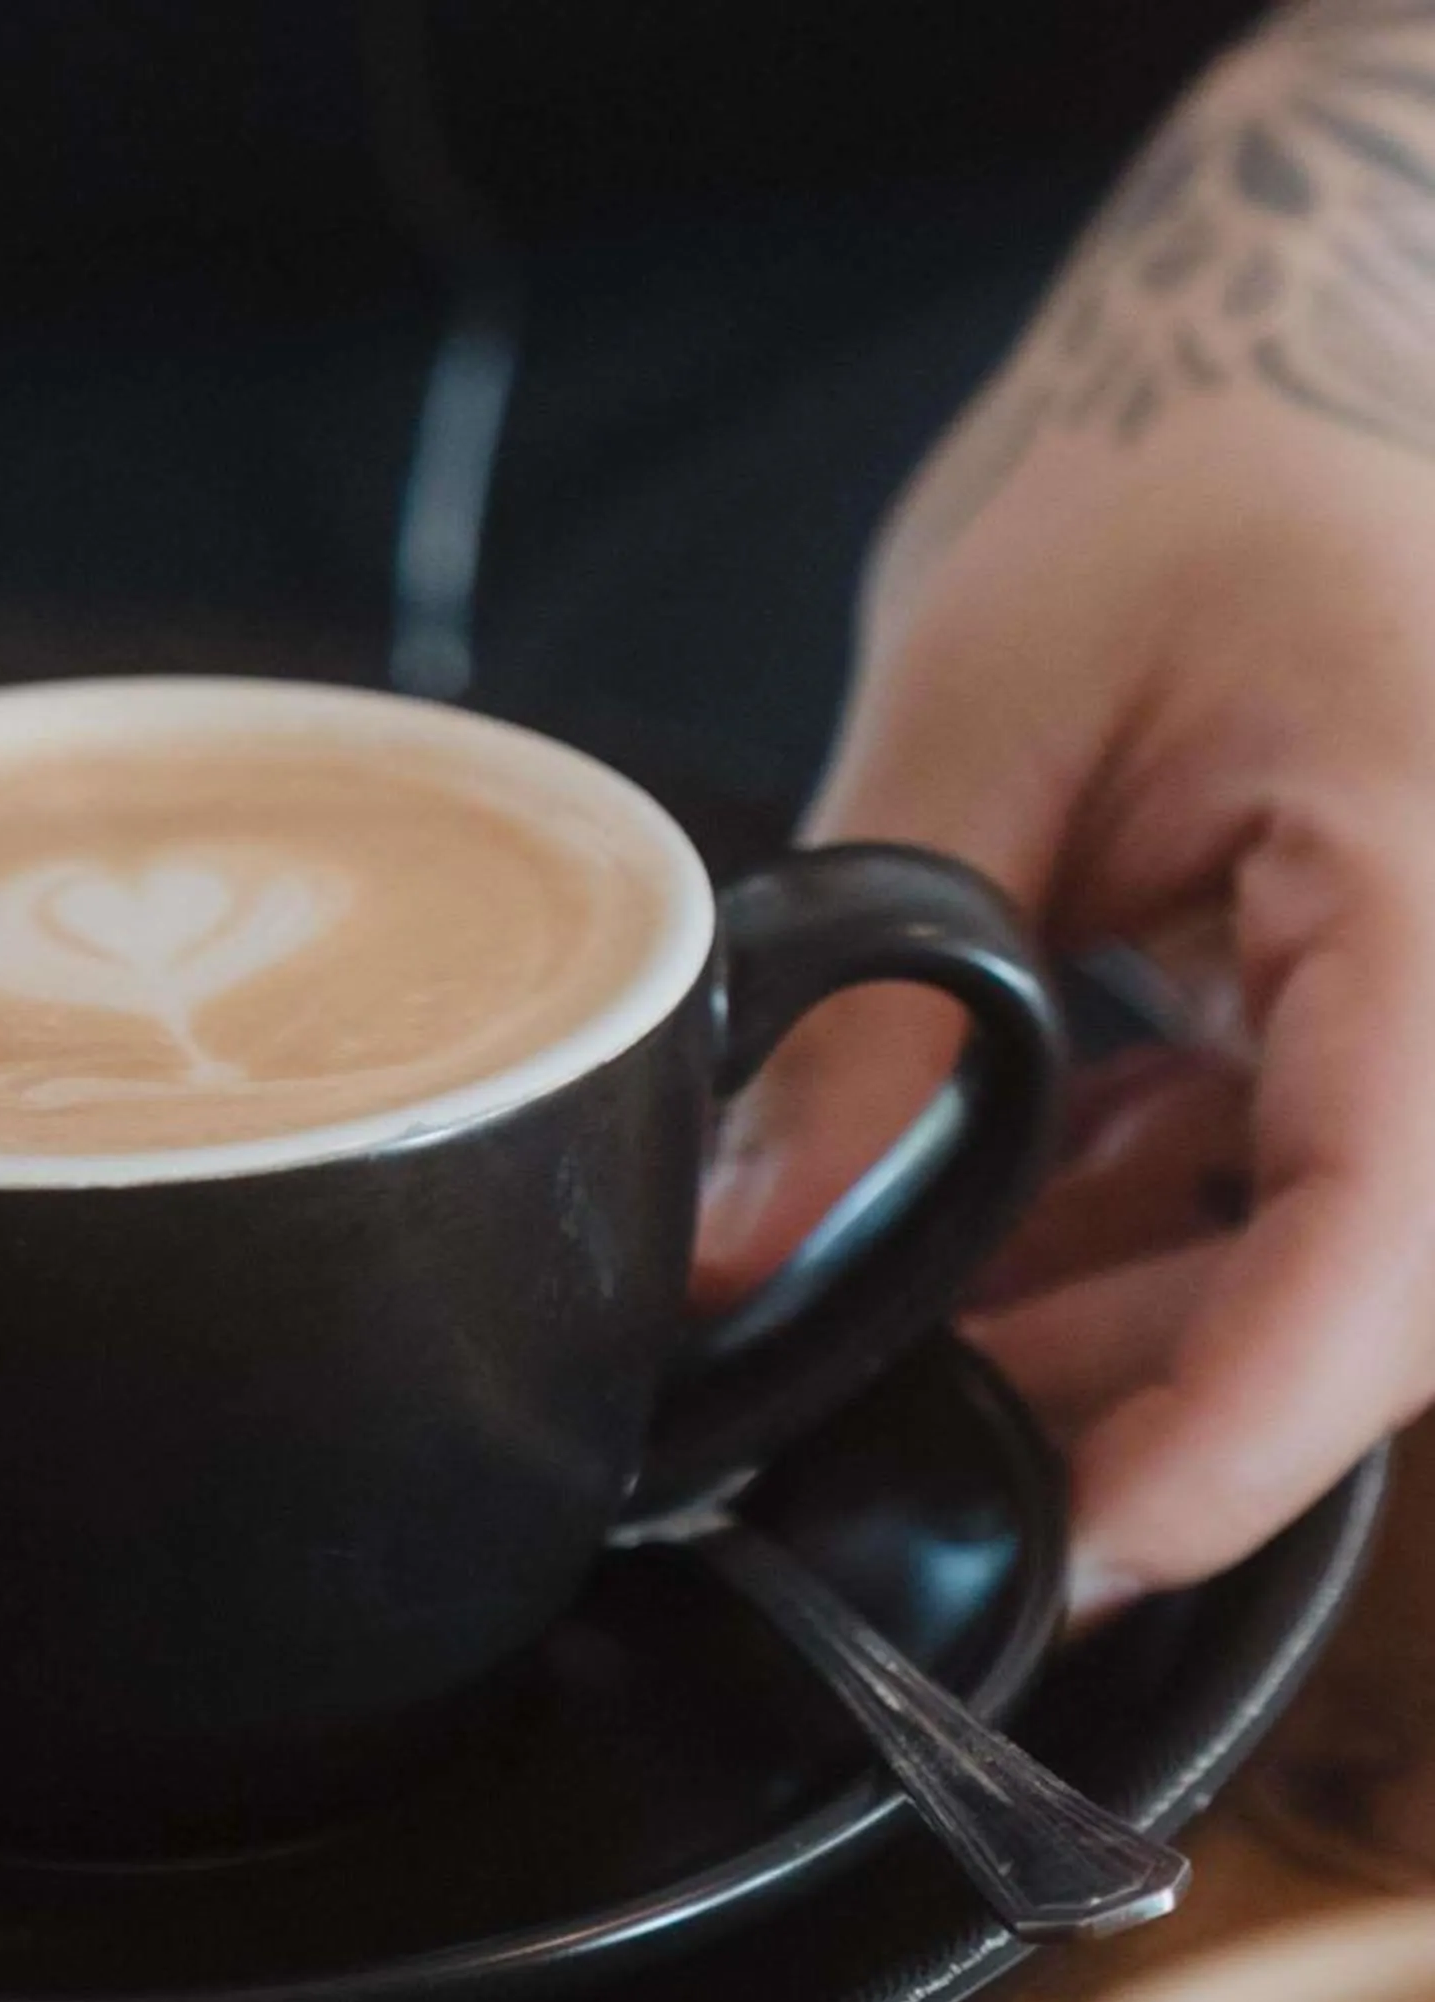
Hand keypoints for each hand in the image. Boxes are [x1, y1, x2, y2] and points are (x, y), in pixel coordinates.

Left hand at [700, 22, 1434, 1607]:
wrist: (1276, 354)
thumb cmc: (1159, 468)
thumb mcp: (980, 703)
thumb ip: (871, 995)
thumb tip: (735, 1247)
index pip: (1397, 1226)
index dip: (1243, 1427)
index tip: (1074, 1545)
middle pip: (1360, 1288)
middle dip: (1121, 1391)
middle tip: (873, 1427)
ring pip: (1315, 1261)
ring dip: (1104, 1323)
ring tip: (881, 1314)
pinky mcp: (1394, 1012)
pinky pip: (1285, 1188)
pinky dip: (1123, 1232)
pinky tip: (964, 1220)